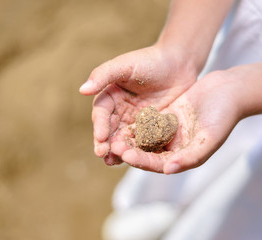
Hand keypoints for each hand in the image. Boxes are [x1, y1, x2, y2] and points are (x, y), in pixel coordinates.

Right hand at [80, 45, 197, 164]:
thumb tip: (82, 89)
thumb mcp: (125, 65)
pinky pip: (142, 141)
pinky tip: (135, 160)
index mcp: (110, 96)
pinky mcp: (150, 127)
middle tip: (102, 155)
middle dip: (105, 143)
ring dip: (117, 150)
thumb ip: (104, 75)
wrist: (179, 63)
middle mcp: (120, 110)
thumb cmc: (150, 60)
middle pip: (110, 130)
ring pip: (123, 138)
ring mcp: (135, 120)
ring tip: (112, 162)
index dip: (100, 126)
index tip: (100, 138)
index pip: (102, 114)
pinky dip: (137, 150)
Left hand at [110, 71, 241, 173]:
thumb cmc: (224, 116)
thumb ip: (191, 156)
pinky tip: (123, 119)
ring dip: (131, 138)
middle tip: (114, 146)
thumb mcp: (210, 138)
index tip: (126, 154)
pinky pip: (149, 122)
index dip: (142, 160)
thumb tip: (168, 170)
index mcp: (185, 156)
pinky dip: (137, 123)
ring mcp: (170, 131)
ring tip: (114, 135)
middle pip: (149, 153)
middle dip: (132, 151)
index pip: (159, 163)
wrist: (229, 90)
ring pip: (146, 138)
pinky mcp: (167, 117)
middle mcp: (176, 147)